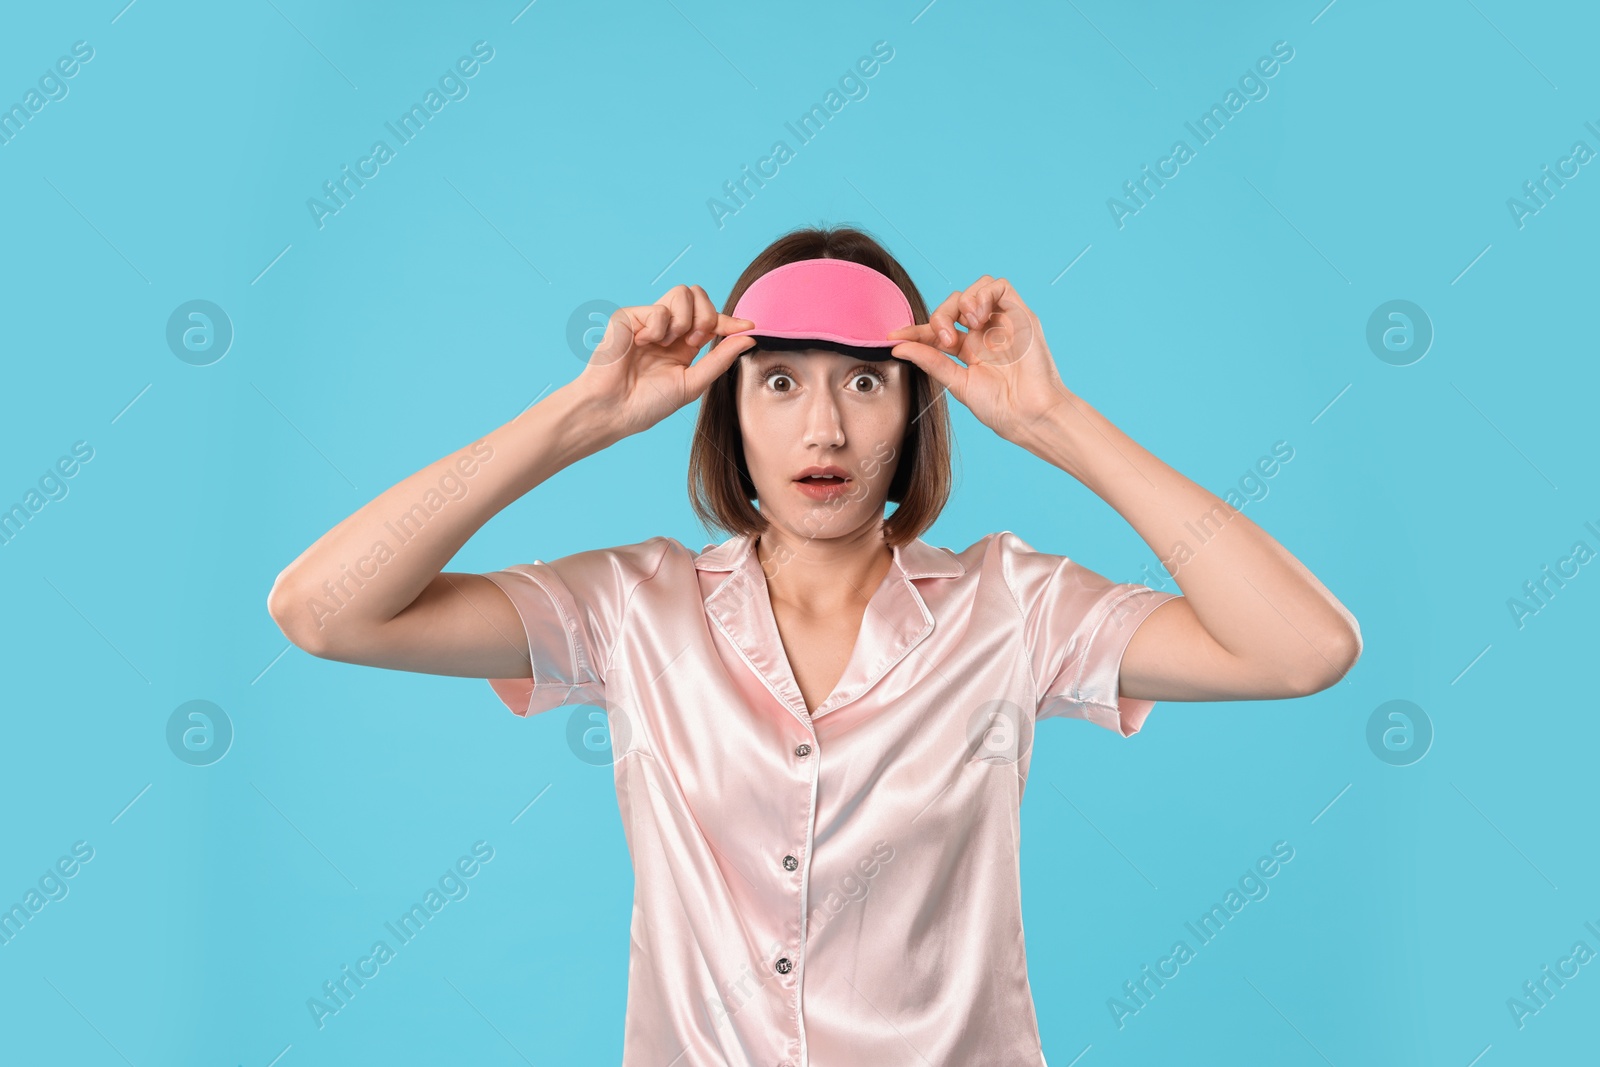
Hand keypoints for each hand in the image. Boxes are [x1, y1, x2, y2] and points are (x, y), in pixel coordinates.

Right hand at [574, 284, 756, 440]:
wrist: (614, 410)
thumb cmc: (648, 404)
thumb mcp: (693, 383)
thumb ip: (720, 358)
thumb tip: (749, 337)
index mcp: (683, 344)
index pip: (711, 320)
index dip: (730, 321)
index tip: (748, 326)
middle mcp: (668, 329)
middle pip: (700, 296)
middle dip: (707, 317)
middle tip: (694, 342)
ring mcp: (648, 320)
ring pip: (683, 293)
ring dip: (683, 321)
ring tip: (667, 344)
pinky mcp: (629, 316)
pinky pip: (659, 308)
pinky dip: (657, 328)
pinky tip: (642, 344)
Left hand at [886, 276, 1071, 445]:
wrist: (1029, 415)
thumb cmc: (1000, 408)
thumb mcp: (957, 383)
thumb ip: (930, 362)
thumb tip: (898, 348)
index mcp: (968, 351)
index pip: (936, 330)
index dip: (914, 330)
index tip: (894, 336)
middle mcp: (984, 334)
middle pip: (952, 305)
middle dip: (941, 316)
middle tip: (945, 339)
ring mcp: (1001, 323)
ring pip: (974, 290)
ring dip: (962, 302)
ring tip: (966, 325)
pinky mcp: (1020, 314)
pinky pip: (999, 286)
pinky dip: (982, 293)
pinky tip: (978, 316)